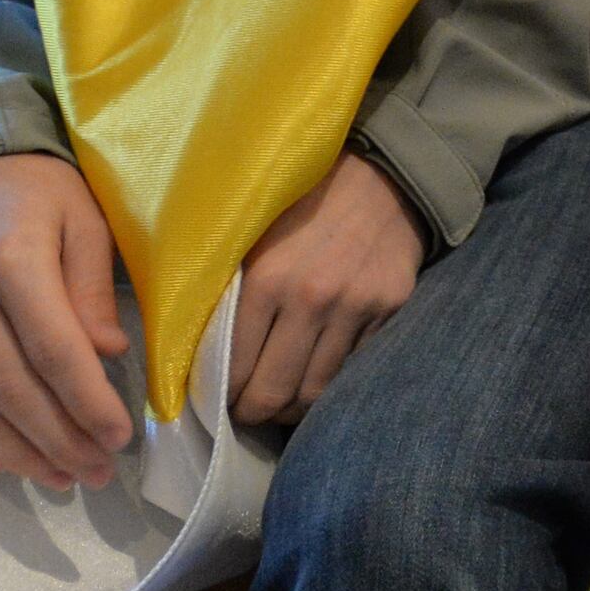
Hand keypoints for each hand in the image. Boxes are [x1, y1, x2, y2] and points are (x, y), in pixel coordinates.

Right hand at [0, 152, 130, 491]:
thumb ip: (93, 288)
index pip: (53, 351)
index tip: (119, 438)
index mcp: (8, 259)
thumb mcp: (85, 220)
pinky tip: (7, 462)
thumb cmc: (38, 195)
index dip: (88, 403)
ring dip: (15, 455)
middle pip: (9, 390)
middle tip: (98, 472)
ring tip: (61, 477)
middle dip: (59, 441)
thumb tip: (110, 354)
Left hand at [228, 153, 423, 425]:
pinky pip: (354, 369)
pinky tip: (318, 378)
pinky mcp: (389, 311)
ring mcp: (355, 308)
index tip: (219, 400)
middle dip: (255, 414)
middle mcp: (312, 299)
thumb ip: (232, 287)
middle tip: (247, 414)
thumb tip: (201, 346)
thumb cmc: (303, 202)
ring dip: (293, 409)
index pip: (236, 367)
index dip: (223, 396)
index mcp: (268, 279)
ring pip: (317, 391)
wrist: (383, 176)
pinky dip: (332, 384)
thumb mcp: (255, 234)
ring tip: (281, 406)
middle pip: (275, 392)